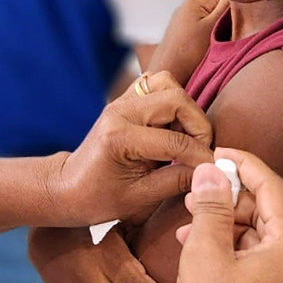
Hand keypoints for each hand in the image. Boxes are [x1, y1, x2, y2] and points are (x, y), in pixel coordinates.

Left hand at [48, 70, 214, 226]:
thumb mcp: (140, 198)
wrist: (68, 188)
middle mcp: (120, 111)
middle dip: (197, 126)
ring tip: (187, 138)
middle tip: (200, 151)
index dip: (201, 156)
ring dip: (186, 109)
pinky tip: (175, 126)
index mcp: (119, 137)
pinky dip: (173, 100)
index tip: (214, 170)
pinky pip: (156, 84)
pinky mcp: (124, 99)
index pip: (175, 140)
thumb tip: (211, 172)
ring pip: (167, 84)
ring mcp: (120, 101)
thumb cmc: (98, 198)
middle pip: (176, 99)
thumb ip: (177, 181)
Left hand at [147, 0, 226, 84]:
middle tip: (227, 33)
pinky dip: (206, 33)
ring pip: (209, 17)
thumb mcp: (213, 27)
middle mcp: (186, 6)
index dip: (234, 8)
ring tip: (215, 41)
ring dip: (216, 26)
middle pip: (216, 6)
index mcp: (194, 1)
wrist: (168, 70)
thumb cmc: (190, 51)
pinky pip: (200, 25)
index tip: (237, 22)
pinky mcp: (180, 30)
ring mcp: (182, 17)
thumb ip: (225, 8)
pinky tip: (205, 45)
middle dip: (225, 17)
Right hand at [169, 150, 282, 282]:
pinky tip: (203, 253)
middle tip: (193, 194)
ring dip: (227, 227)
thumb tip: (212, 170)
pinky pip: (266, 261)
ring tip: (188, 227)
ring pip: (264, 236)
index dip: (241, 162)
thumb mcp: (205, 254)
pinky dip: (236, 251)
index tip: (215, 151)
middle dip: (229, 200)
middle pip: (268, 210)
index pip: (271, 185)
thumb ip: (211, 206)